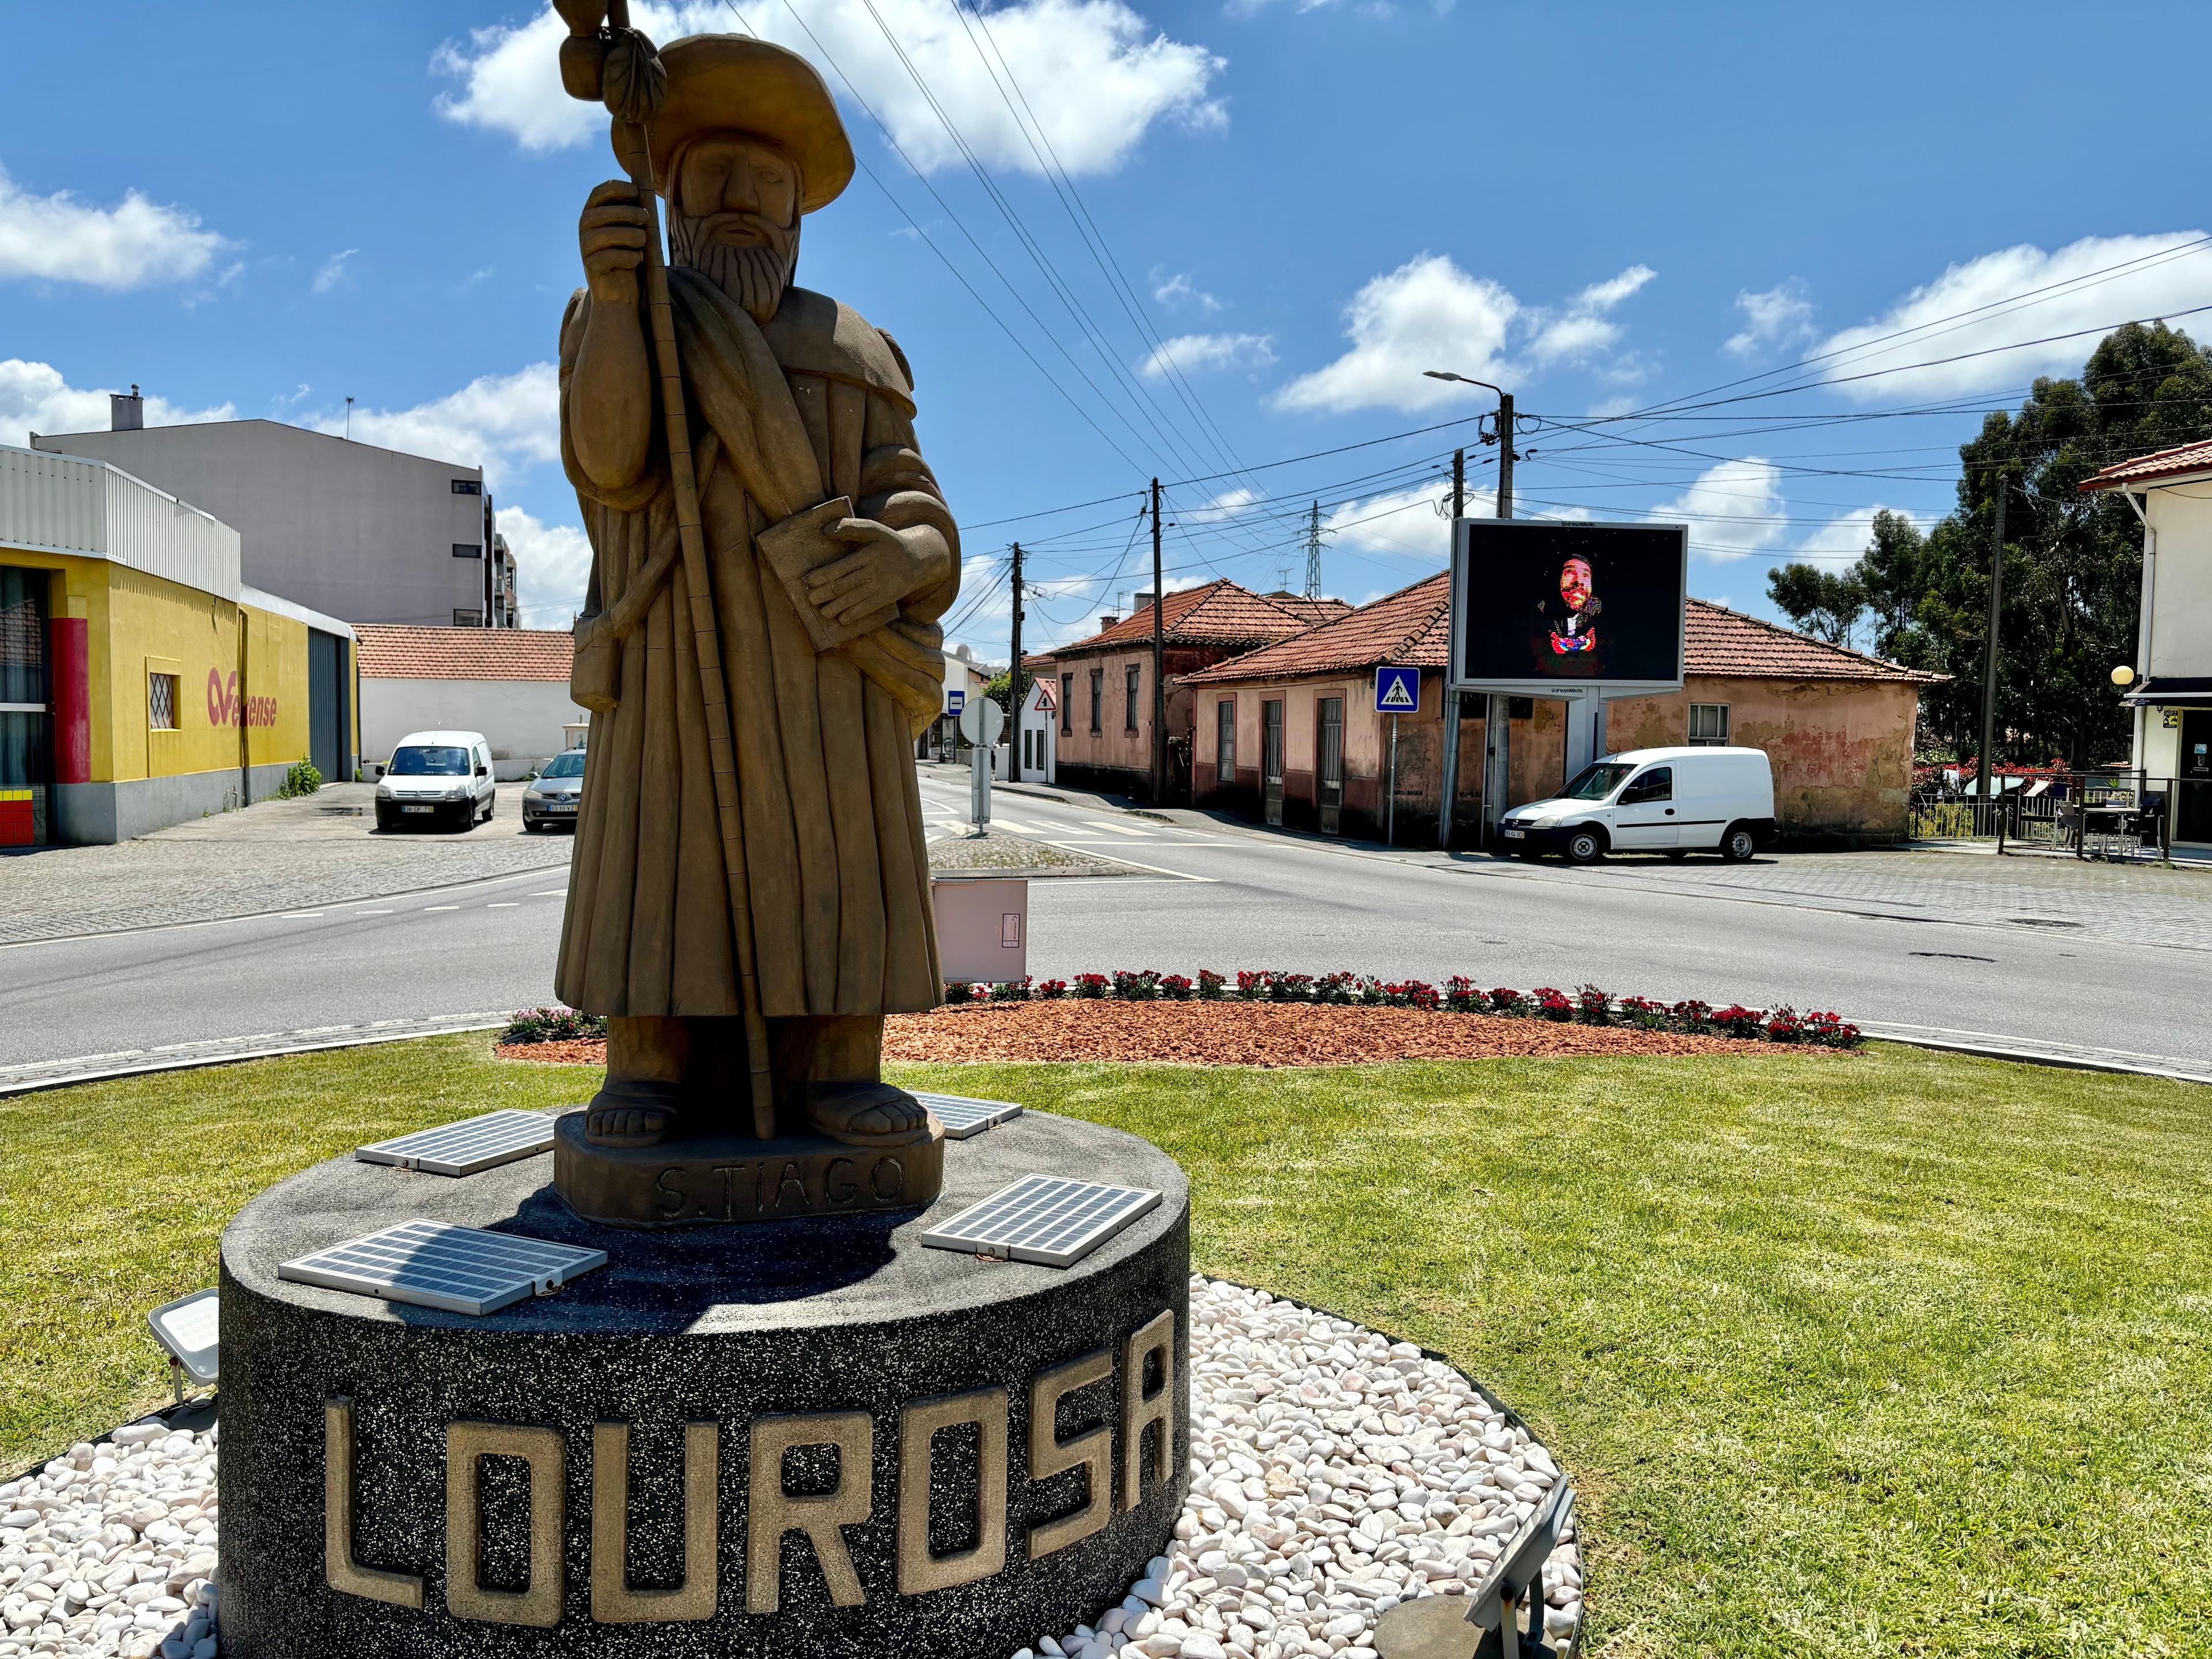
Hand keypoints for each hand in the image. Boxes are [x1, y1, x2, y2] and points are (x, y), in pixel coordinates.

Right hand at [580, 180, 647, 304]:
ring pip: (605, 235)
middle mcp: (585, 228)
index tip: (636, 191)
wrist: (620, 293)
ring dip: (630, 235)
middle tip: (645, 218)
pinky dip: (628, 257)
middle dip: (627, 212)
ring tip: (642, 241)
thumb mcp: (632, 230)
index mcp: (594, 213)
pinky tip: (637, 259)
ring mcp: (586, 248)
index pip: (599, 192)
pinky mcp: (591, 267)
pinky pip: (609, 258)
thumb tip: (644, 190)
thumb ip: (633, 212)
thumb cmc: (629, 256)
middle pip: (603, 212)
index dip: (617, 188)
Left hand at [804, 519, 925, 625]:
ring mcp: (880, 587)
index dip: (823, 575)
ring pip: (853, 600)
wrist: (917, 560)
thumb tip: (825, 531)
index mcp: (867, 555)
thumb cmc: (887, 543)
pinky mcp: (886, 598)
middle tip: (811, 599)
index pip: (841, 567)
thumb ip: (849, 528)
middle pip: (844, 585)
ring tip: (824, 611)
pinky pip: (867, 609)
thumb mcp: (872, 529)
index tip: (810, 581)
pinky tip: (841, 620)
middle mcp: (873, 572)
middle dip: (825, 594)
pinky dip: (853, 615)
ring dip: (836, 607)